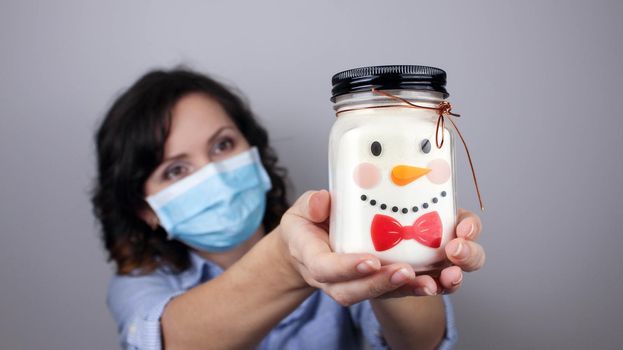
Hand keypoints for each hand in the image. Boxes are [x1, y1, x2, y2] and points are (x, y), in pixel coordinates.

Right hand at [278, 190, 484, 304]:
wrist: (310, 247)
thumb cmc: (307, 227)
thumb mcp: (300, 211)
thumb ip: (310, 205)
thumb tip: (322, 200)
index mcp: (314, 260)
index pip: (326, 269)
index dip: (347, 267)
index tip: (370, 260)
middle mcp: (338, 280)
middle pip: (359, 291)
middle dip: (385, 283)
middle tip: (407, 272)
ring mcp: (360, 284)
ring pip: (385, 294)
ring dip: (412, 288)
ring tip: (436, 280)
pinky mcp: (382, 280)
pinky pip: (403, 288)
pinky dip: (427, 283)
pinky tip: (448, 276)